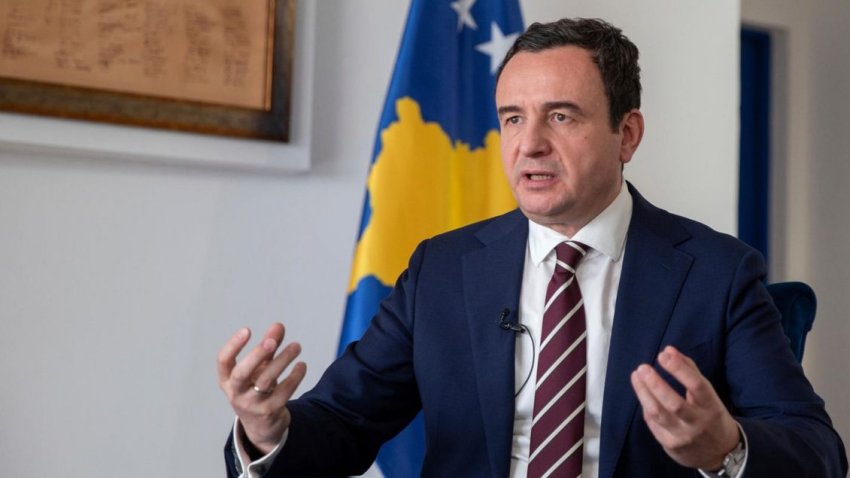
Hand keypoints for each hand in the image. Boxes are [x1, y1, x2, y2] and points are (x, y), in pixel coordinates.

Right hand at [217, 323, 306, 455]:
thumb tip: (279, 326)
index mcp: (227, 380)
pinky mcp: (270, 411)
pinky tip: (301, 365)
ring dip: (282, 361)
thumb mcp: (258, 368)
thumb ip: (268, 346)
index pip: (223, 361)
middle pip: (241, 374)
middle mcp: (236, 393)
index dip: (233, 345)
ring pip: (266, 381)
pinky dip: (294, 377)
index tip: (247, 330)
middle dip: (256, 355)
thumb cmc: (256, 388)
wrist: (261, 425)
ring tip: (296, 346)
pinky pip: (284, 392)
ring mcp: (252, 404)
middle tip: (272, 341)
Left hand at [630, 345, 739, 470]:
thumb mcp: (708, 394)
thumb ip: (689, 371)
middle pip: (674, 403)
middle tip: (643, 367)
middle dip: (656, 384)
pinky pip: (653, 423)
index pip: (697, 386)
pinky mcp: (670, 446)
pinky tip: (643, 394)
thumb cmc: (711, 415)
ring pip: (658, 414)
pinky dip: (646, 407)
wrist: (721, 453)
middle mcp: (698, 424)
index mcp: (712, 407)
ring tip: (636, 376)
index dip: (679, 369)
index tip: (663, 355)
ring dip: (643, 393)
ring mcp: (683, 437)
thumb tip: (668, 350)